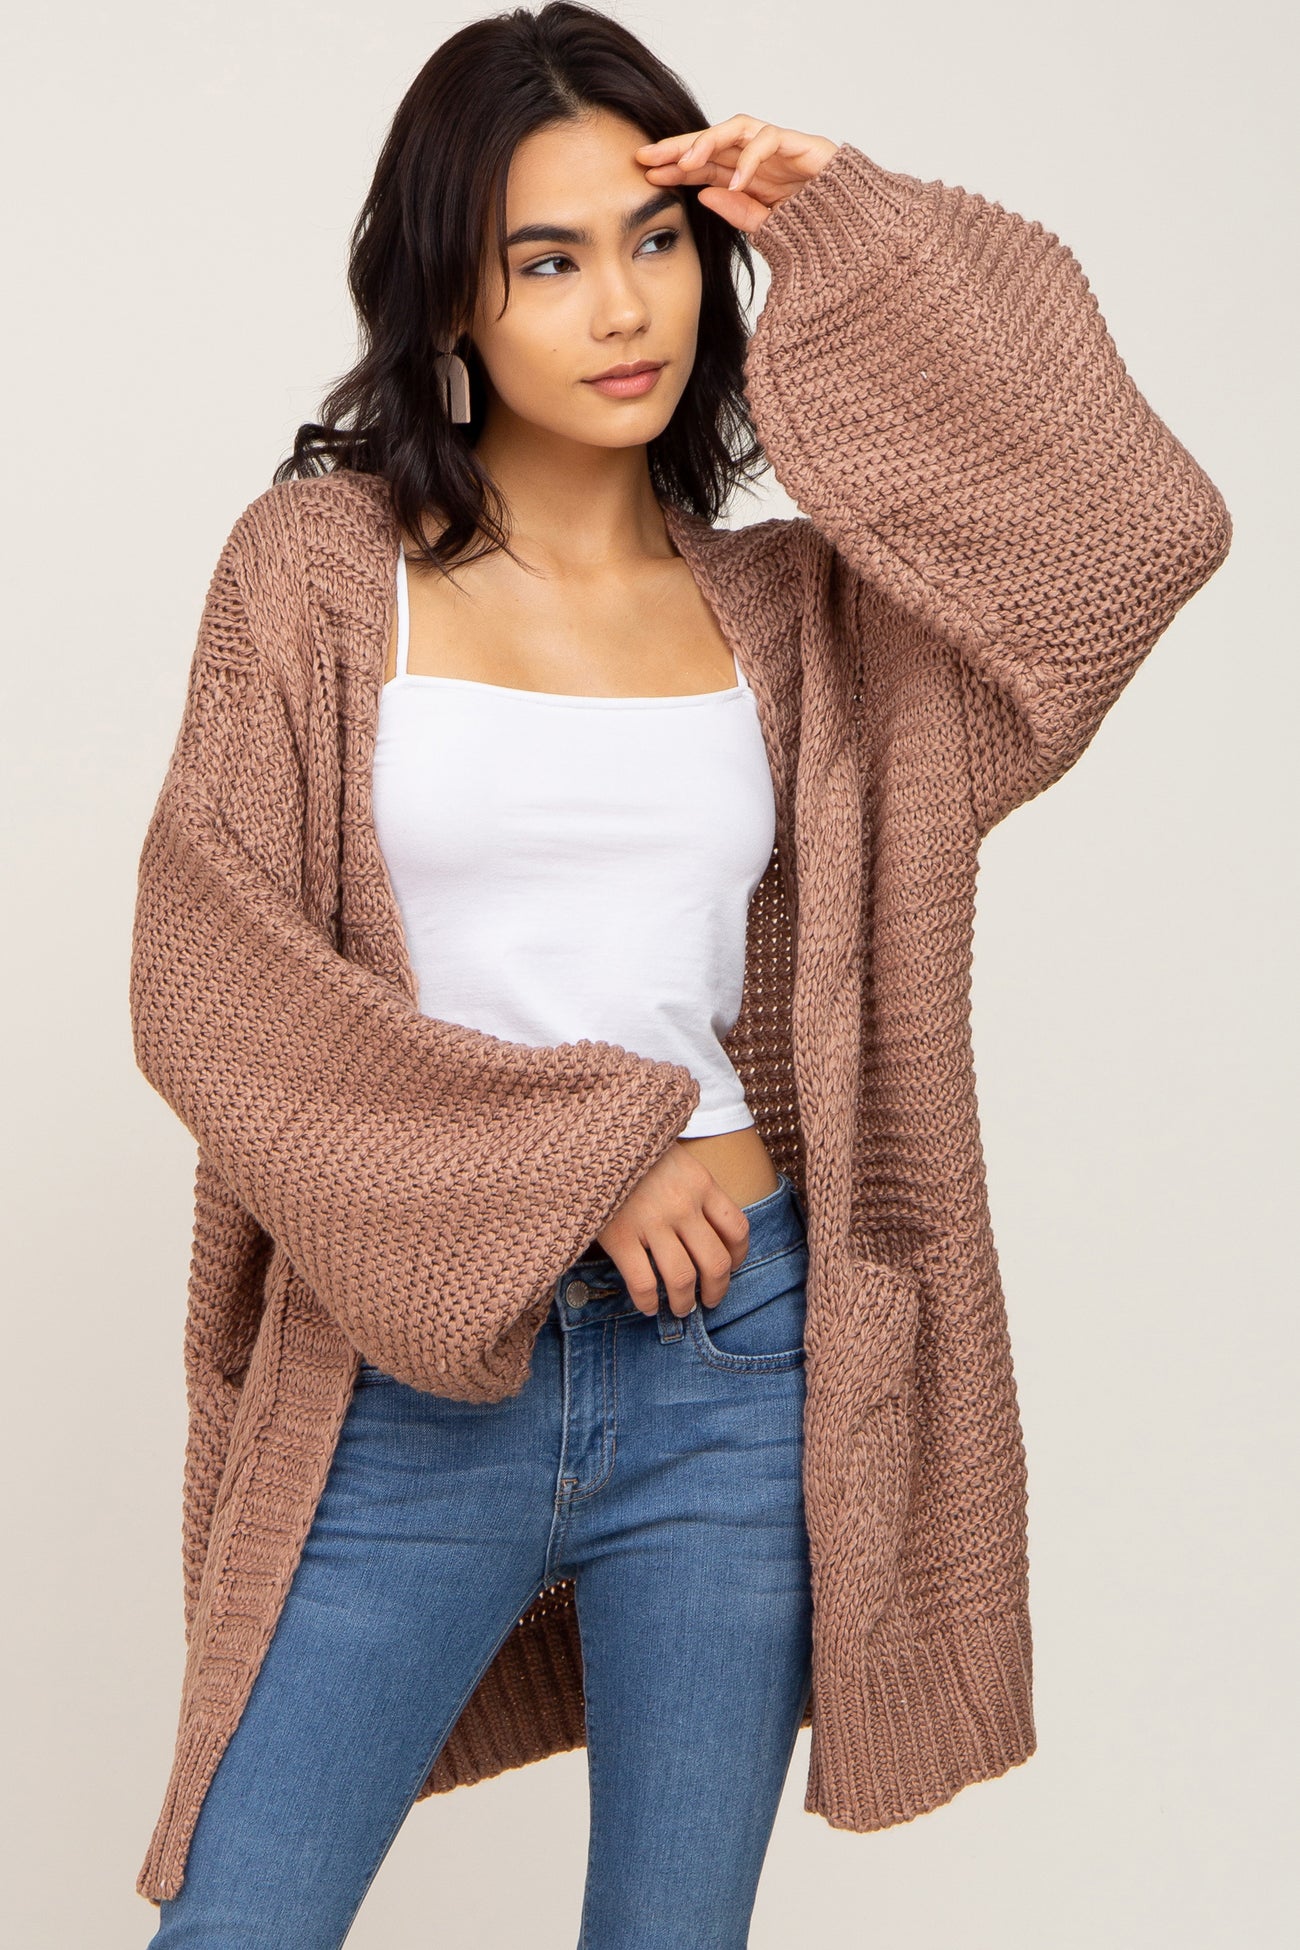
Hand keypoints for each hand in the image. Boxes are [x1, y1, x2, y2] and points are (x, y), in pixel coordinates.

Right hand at [594, 1141, 750, 1317]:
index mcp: (701, 1183)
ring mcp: (652, 1222)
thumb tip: (704, 1226)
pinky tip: (648, 1305)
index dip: (738, 1256)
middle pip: (715, 1262)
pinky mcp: (620, 1236)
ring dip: (685, 1302)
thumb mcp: (674, 1157)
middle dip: (716, 1290)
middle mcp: (683, 1205)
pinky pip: (644, 1282)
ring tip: (680, 1309)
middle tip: (709, 1301)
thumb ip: (691, 1187)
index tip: (729, 1267)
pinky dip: (648, 1301)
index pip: (736, 1228)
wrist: (591, 1136)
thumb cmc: (632, 1148)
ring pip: (683, 1278)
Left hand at [635, 117, 839, 234]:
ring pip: (737, 129)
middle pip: (713, 142)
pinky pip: (770, 140)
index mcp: (749, 179)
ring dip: (707, 142)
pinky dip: (751, 159)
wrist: (862, 234)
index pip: (706, 166)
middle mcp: (761, 160)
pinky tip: (736, 181)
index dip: (675, 168)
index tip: (646, 175)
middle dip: (678, 147)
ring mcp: (781, 150)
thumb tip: (703, 194)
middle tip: (647, 155)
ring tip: (685, 163)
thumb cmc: (818, 233)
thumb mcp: (768, 230)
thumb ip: (738, 213)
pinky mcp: (803, 145)